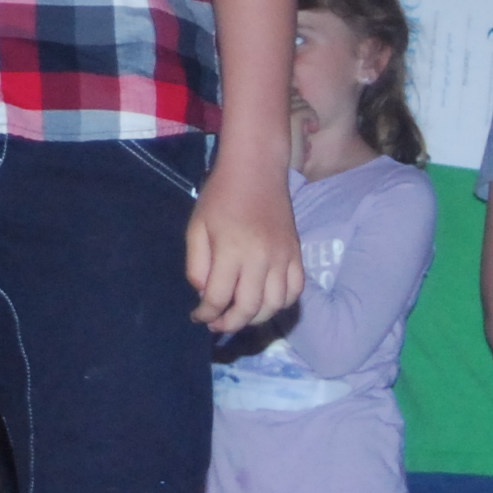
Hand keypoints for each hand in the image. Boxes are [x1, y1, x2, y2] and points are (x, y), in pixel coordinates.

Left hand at [187, 175, 304, 333]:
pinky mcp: (296, 253)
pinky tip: (265, 302)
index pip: (219, 298)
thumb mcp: (196, 227)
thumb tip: (204, 294)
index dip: (206, 314)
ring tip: (240, 315)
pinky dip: (282, 303)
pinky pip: (296, 290)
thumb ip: (196, 264)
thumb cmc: (220, 196)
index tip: (198, 316)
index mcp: (231, 250)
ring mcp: (283, 257)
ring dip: (256, 318)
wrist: (256, 169)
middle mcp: (261, 258)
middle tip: (216, 324)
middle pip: (248, 308)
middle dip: (230, 323)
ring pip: (275, 305)